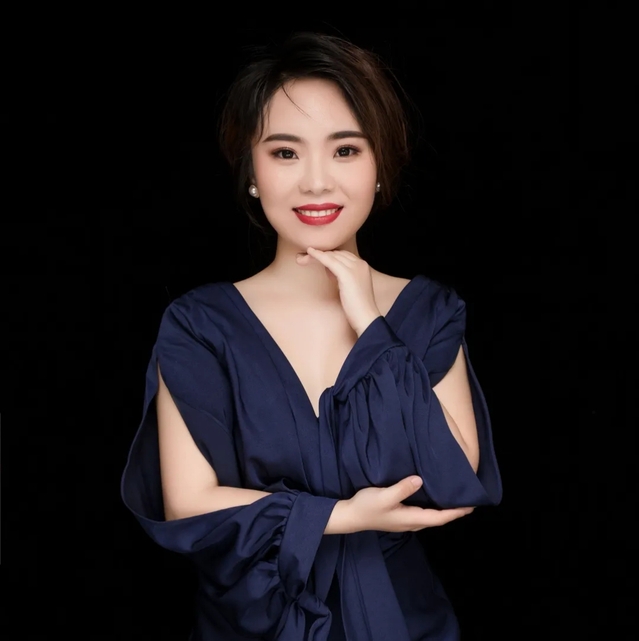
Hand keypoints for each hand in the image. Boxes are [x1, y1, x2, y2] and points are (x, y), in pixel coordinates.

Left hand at [296, 247, 380, 335]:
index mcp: (363, 266)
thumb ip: (342, 277)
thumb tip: (329, 270)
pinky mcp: (347, 274)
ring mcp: (354, 268)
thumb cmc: (357, 307)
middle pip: (337, 253)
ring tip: (303, 256)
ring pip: (332, 256)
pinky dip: (318, 255)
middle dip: (322, 254)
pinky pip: (329, 260)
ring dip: (317, 254)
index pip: (343, 255)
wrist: (366, 317)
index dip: (330, 257)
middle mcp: (360, 263)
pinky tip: (309, 252)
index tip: (317, 259)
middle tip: (305, 256)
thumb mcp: (351, 287)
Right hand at [342, 476, 474, 533]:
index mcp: (411, 518)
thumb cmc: (367, 506)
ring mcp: (406, 520)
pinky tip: (434, 498)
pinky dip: (434, 507)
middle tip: (470, 501)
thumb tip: (420, 480)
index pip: (440, 517)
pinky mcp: (401, 516)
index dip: (456, 512)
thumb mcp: (384, 496)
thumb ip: (402, 488)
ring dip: (445, 510)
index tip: (471, 506)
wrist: (351, 516)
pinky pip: (424, 513)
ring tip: (456, 499)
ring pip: (431, 516)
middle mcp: (412, 522)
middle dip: (454, 512)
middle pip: (439, 519)